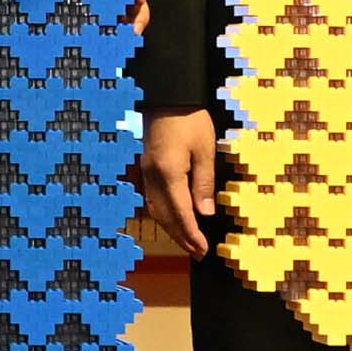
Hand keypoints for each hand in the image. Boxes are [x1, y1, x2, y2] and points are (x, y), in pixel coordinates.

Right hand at [139, 107, 220, 256]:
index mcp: (169, 173)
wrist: (167, 97)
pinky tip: (174, 219)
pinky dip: (164, 215)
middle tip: (197, 253)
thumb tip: (205, 213)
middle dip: (181, 237)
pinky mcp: (147, 168)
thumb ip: (203, 184)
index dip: (191, 234)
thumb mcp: (205, 150)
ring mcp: (147, 173)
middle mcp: (153, 177)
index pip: (181, 212)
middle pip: (165, 216)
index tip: (202, 249)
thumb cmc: (190, 120)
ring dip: (171, 229)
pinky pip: (153, 199)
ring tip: (187, 242)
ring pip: (156, 210)